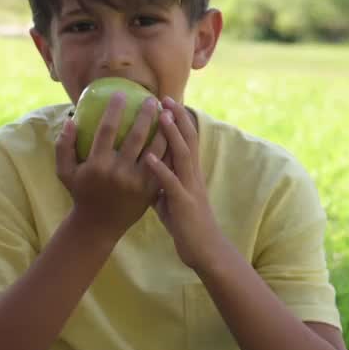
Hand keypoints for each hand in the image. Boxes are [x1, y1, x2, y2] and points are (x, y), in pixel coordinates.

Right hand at [57, 93, 168, 242]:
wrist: (99, 225)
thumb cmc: (81, 192)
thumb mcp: (65, 172)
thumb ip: (63, 146)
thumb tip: (70, 120)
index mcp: (97, 165)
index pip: (107, 130)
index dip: (115, 110)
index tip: (122, 93)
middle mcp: (118, 172)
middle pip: (136, 136)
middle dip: (146, 115)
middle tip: (152, 99)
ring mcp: (137, 182)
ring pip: (155, 150)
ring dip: (163, 129)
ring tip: (168, 112)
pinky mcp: (150, 190)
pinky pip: (163, 165)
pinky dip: (169, 148)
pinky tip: (174, 135)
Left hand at [144, 98, 228, 271]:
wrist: (204, 250)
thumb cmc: (184, 223)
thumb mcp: (170, 196)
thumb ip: (160, 179)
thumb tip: (144, 165)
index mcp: (189, 173)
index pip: (187, 139)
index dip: (179, 120)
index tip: (167, 101)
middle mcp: (192, 176)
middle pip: (189, 140)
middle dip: (178, 119)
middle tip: (165, 98)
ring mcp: (190, 188)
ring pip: (183, 156)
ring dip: (172, 135)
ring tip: (161, 117)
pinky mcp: (184, 204)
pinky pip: (171, 184)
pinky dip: (160, 169)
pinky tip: (148, 157)